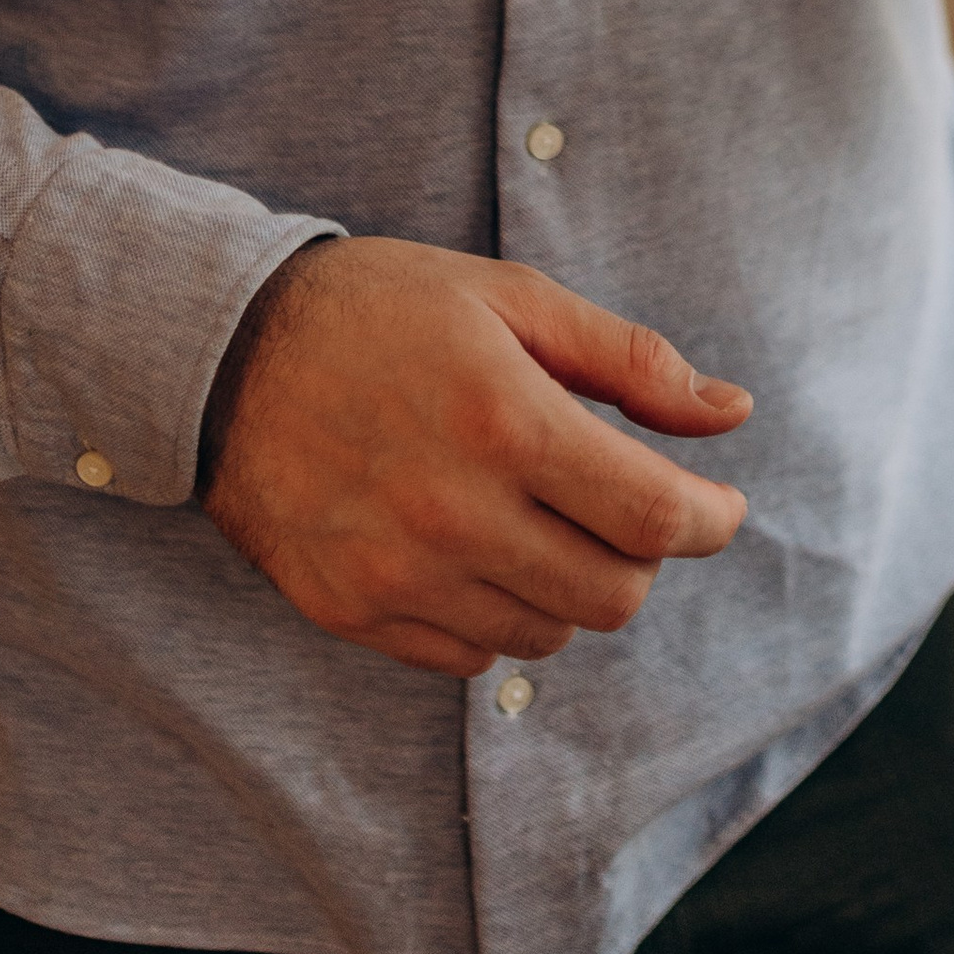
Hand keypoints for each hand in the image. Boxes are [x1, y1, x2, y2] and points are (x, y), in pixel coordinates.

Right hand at [199, 236, 751, 678]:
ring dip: (572, 587)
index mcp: (506, 422)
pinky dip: (500, 615)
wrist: (222, 353)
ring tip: (545, 518)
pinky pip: (469, 657)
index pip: (652, 517)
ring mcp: (396, 574)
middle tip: (630, 509)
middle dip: (645, 557)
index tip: (722, 507)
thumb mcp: (512, 297)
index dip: (711, 521)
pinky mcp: (350, 611)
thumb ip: (630, 360)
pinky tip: (481, 549)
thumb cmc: (382, 310)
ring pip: (546, 635)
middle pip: (612, 595)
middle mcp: (454, 513)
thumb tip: (732, 414)